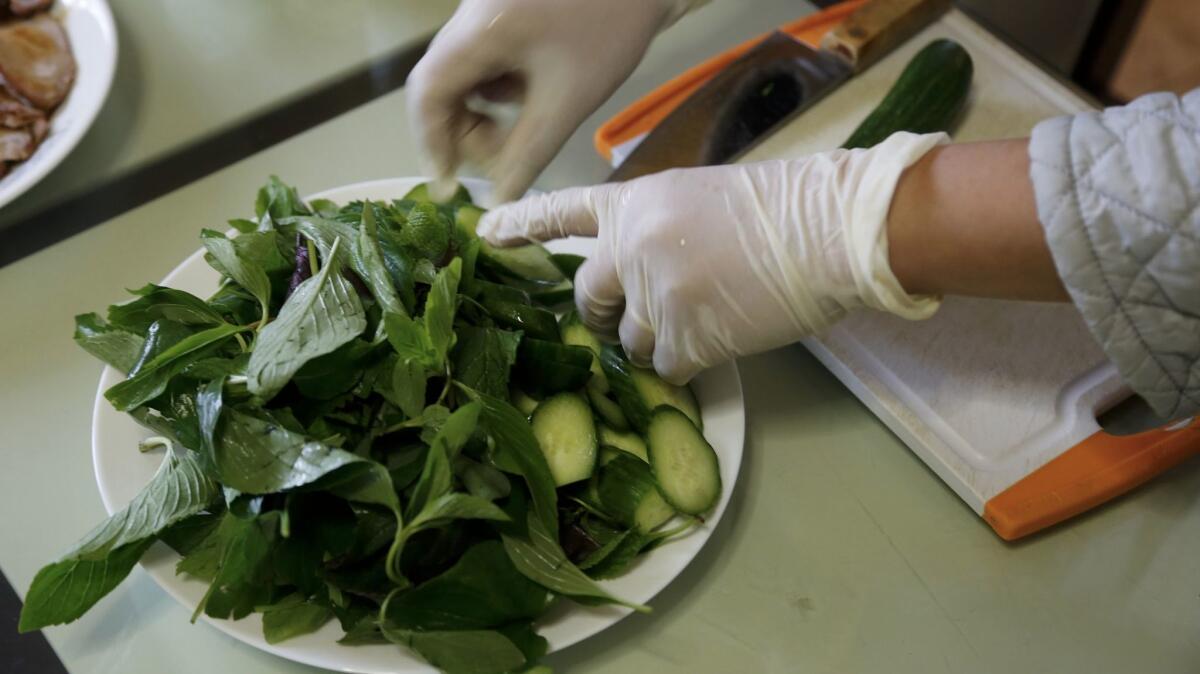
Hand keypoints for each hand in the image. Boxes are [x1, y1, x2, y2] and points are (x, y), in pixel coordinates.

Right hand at [406, 0, 704, 204]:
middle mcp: (468, 16)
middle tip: (499, 162)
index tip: (450, 184)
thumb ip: (527, 155)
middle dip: (462, 131)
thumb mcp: (567, 103)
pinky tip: (532, 100)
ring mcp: (483, 12)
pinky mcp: (502, 14)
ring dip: (481, 114)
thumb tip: (498, 202)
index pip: (427, 92)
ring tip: (521, 134)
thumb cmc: (611, 31)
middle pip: (439, 85)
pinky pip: (483, 61)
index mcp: (477, 31)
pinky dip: (497, 92)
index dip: (432, 144)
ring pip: (462, 76)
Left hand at [478, 132, 945, 383]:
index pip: (562, 215)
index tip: (483, 236)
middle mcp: (629, 252)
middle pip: (587, 299)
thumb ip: (655, 231)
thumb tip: (644, 270)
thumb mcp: (699, 199)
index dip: (521, 226)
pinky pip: (668, 369)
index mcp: (632, 205)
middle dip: (605, 313)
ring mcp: (653, 298)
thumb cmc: (781, 208)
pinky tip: (724, 336)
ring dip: (660, 341)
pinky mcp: (684, 340)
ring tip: (709, 316)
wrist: (827, 231)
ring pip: (631, 343)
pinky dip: (691, 363)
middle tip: (642, 311)